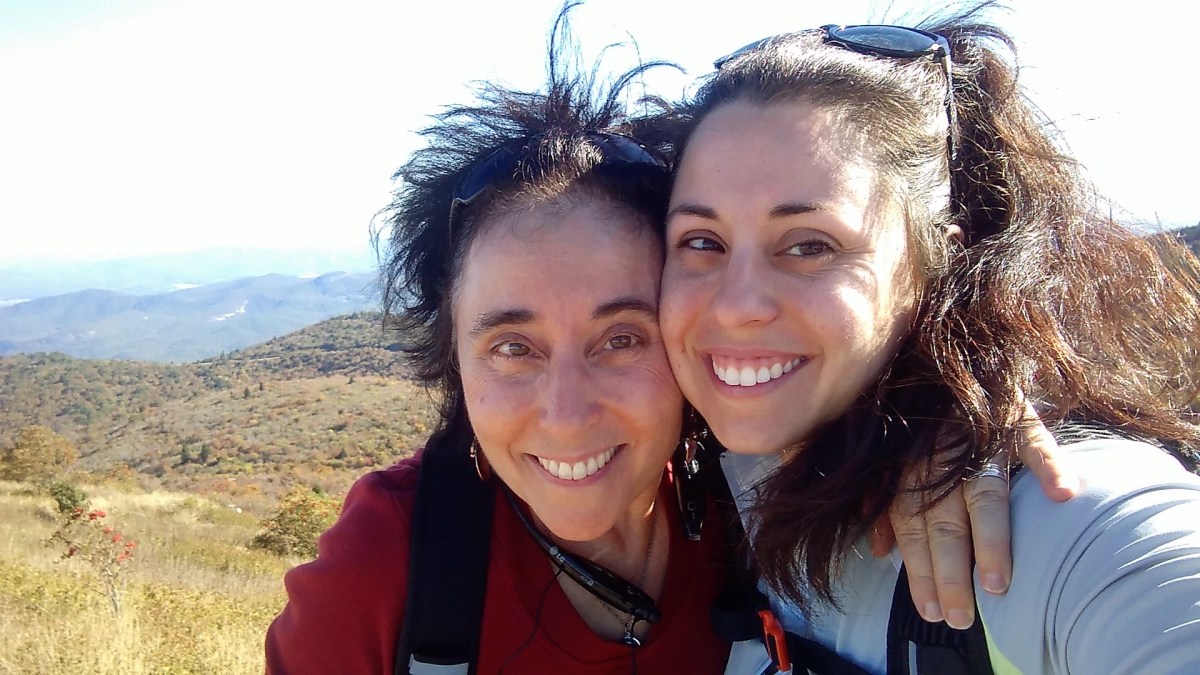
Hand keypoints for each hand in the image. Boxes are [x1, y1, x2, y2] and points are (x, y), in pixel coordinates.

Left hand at [867, 401, 1078, 628]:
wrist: (955, 354)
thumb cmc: (925, 420)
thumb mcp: (896, 457)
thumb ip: (885, 502)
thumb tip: (879, 550)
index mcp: (910, 465)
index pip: (911, 524)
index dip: (918, 568)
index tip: (928, 610)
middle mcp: (941, 452)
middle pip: (944, 517)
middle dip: (949, 571)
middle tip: (959, 617)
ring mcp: (980, 432)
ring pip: (985, 490)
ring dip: (991, 539)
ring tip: (996, 584)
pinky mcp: (1018, 413)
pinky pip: (1034, 438)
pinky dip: (1048, 464)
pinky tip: (1063, 495)